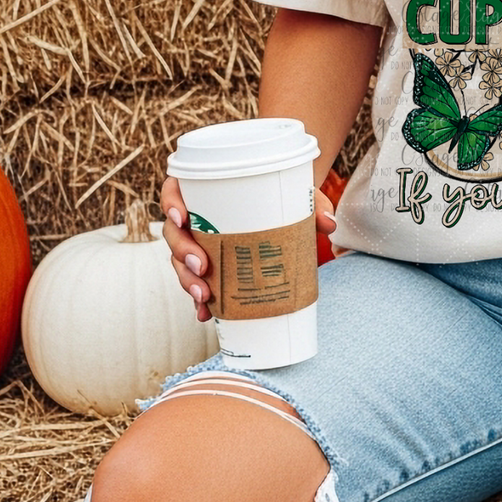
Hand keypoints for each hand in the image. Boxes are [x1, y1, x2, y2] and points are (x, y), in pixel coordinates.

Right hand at [161, 175, 338, 322]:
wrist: (281, 202)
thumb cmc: (280, 191)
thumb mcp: (295, 192)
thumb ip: (312, 203)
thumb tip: (329, 223)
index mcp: (203, 187)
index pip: (174, 190)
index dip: (171, 203)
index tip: (181, 217)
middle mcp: (194, 215)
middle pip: (174, 233)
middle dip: (182, 253)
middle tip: (202, 267)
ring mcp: (198, 241)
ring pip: (180, 260)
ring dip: (187, 279)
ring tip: (204, 295)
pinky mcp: (208, 263)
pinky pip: (196, 281)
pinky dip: (198, 299)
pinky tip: (205, 313)